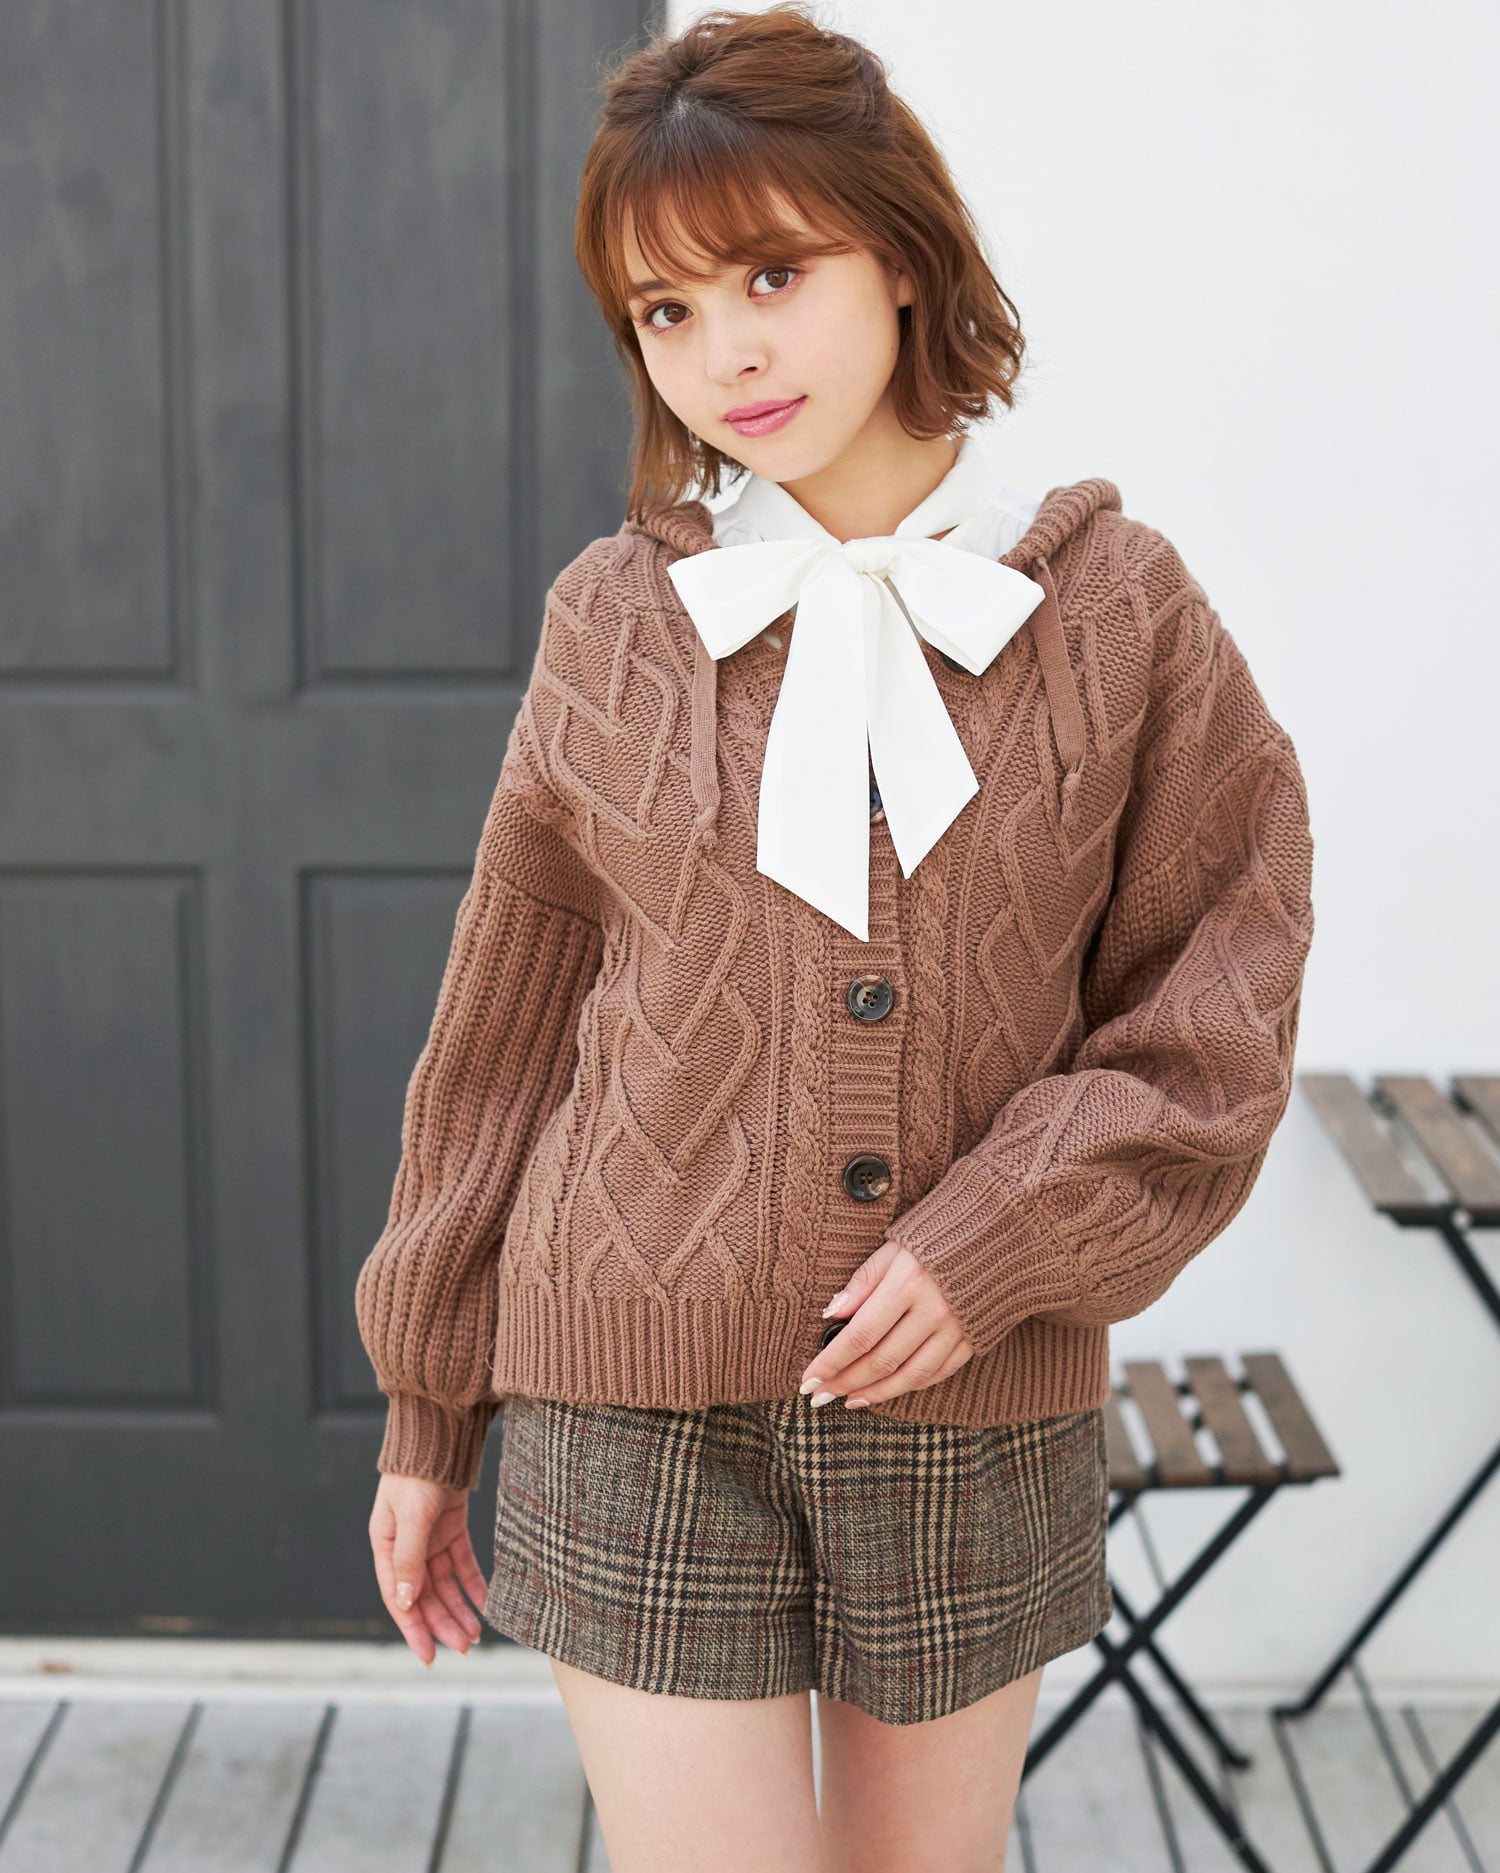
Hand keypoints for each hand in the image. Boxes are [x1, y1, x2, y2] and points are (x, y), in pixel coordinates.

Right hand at [368, 1473, 486, 1665]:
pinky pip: (462, 1564)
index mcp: (386, 1548)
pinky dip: (473, 1583)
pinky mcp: (450, 1528)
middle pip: (425, 1596)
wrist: (438, 1436)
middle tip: (465, 1647)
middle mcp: (406, 1548)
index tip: (430, 1657)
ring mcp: (429, 1539)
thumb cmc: (416, 1475)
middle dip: (444, 1623)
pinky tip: (486, 1602)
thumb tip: (405, 1603)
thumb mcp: (410, 1519)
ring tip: (477, 1634)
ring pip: (445, 1584)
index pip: (399, 1599)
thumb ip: (409, 1560)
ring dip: (459, 1608)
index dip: (414, 1630)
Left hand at [799, 1241, 973, 1408]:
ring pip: (910, 1376)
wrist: (998, 1232)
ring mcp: (956, 1329)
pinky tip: (888, 1390)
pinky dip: (910, 1385)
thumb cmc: (935, 1236)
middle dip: (845, 1382)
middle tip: (820, 1396)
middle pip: (882, 1360)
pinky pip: (938, 1373)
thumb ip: (863, 1281)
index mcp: (908, 1284)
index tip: (808, 1378)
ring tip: (849, 1401)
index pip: (860, 1335)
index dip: (830, 1361)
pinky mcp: (973, 1339)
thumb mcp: (894, 1247)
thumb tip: (831, 1313)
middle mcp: (933, 1311)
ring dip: (876, 1393)